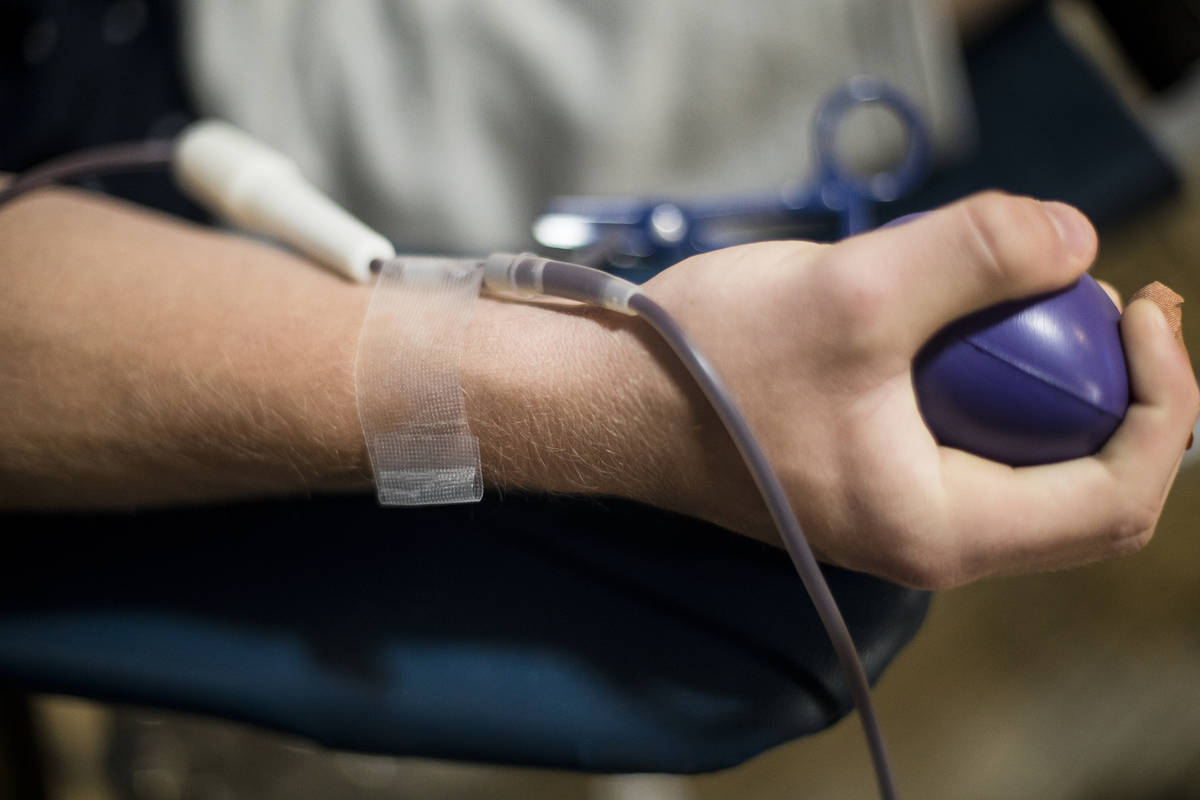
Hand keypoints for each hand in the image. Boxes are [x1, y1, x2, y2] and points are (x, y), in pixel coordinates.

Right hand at [641, 192, 1199, 587]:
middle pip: (1085, 488)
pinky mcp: (868, 478)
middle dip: (1121, 392)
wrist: (605, 399)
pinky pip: (972, 443)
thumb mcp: (851, 293)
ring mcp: (896, 513)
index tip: (1140, 306)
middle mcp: (926, 540)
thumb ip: (977, 252)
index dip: (1164, 403)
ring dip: (1057, 381)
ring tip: (1034, 292)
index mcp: (938, 528)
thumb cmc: (706, 366)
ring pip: (1029, 465)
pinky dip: (995, 380)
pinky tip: (962, 316)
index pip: (1116, 498)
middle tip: (1104, 296)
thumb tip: (1076, 238)